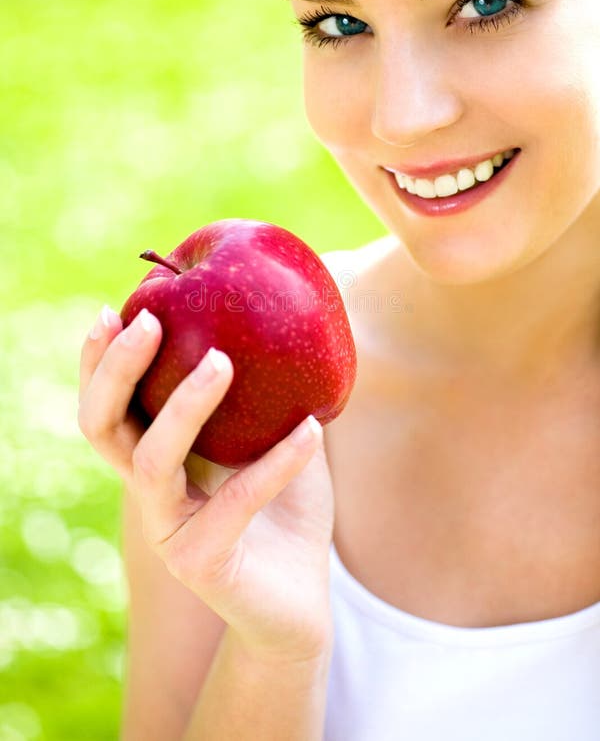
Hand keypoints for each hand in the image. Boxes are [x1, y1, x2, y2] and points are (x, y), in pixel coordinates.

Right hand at [77, 306, 334, 660]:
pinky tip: (313, 430)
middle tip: (148, 320)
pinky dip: (277, 463)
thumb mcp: (275, 435)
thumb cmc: (287, 510)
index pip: (109, 405)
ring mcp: (170, 529)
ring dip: (183, 406)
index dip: (99, 361)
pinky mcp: (202, 562)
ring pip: (150, 462)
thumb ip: (269, 390)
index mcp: (157, 457)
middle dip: (115, 370)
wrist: (301, 597)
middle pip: (103, 427)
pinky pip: (236, 502)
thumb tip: (287, 318)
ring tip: (222, 361)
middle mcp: (150, 491)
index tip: (116, 308)